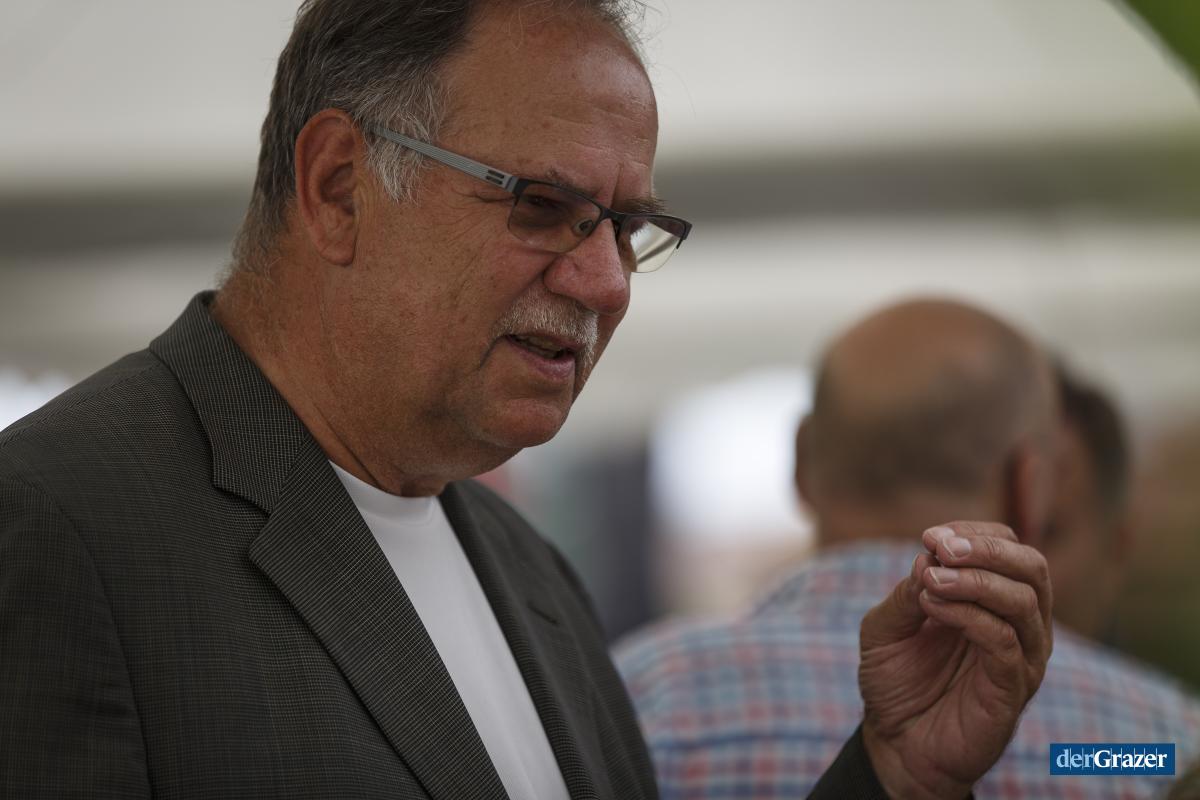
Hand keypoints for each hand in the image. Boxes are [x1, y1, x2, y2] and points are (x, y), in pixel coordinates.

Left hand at [858, 521, 1052, 798]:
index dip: (973, 534)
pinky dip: (970, 616)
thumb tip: (929, 557)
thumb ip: (907, 591)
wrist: (897, 744)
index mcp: (993, 600)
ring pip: (1024, 600)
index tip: (930, 536)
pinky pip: (1006, 642)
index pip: (1007, 547)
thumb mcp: (886, 627)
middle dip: (986, 549)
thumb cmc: (896, 682)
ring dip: (974, 580)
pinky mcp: (1013, 688)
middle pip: (1032, 566)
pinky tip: (933, 608)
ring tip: (931, 581)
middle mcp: (1018, 624)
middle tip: (940, 548)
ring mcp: (1022, 656)